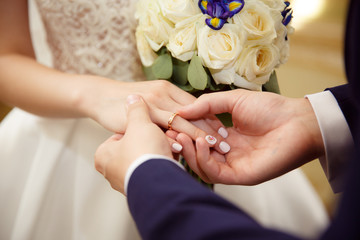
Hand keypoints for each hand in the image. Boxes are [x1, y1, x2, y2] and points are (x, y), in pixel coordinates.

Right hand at [79, 76, 228, 152]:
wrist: (99, 96)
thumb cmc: (127, 100)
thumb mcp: (151, 99)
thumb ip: (167, 108)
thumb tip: (184, 126)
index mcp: (168, 89)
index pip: (196, 104)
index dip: (210, 119)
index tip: (223, 133)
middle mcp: (163, 93)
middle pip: (192, 112)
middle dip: (209, 129)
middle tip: (225, 144)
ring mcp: (152, 103)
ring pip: (180, 121)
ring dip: (197, 135)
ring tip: (212, 148)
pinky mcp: (139, 116)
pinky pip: (160, 129)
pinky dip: (173, 139)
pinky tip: (183, 150)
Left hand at [94, 95, 173, 193]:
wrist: (159, 182)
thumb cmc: (143, 151)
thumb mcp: (139, 123)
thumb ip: (136, 108)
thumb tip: (133, 97)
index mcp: (103, 154)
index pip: (122, 134)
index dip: (140, 126)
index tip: (151, 124)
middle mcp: (111, 170)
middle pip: (136, 147)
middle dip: (151, 140)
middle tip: (164, 134)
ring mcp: (126, 181)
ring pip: (145, 159)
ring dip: (159, 151)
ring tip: (170, 145)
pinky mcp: (143, 189)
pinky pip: (153, 171)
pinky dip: (161, 163)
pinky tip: (171, 157)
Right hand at [177, 89, 324, 184]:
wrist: (296, 120)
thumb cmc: (270, 108)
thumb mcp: (233, 100)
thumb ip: (207, 105)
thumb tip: (180, 110)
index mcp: (226, 138)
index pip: (198, 139)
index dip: (184, 132)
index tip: (171, 122)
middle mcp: (227, 154)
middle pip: (197, 155)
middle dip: (182, 144)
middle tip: (172, 132)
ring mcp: (234, 166)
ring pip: (203, 167)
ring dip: (190, 153)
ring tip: (182, 137)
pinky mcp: (241, 175)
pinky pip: (215, 174)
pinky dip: (203, 160)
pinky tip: (199, 143)